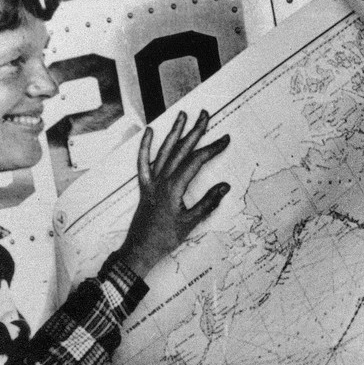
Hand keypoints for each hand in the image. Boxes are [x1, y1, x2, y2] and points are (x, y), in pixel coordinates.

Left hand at [116, 110, 230, 278]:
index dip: (212, 148)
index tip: (224, 139)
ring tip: (182, 115)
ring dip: (173, 132)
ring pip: (164, 151)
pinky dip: (145, 147)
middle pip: (180, 150)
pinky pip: (143, 162)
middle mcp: (161, 180)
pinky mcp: (144, 186)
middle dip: (194, 131)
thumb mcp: (190, 223)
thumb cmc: (164, 239)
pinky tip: (148, 133)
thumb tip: (224, 186)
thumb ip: (207, 203)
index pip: (196, 161)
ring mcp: (151, 181)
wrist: (139, 250)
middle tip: (204, 114)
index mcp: (174, 188)